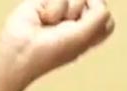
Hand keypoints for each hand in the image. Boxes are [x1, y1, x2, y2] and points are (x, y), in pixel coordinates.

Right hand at [0, 0, 114, 82]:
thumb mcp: (85, 36)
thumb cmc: (53, 50)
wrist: (23, 49)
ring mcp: (62, 8)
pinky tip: (44, 17)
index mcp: (89, 31)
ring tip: (52, 24)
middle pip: (92, 1)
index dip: (97, 16)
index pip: (104, 15)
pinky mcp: (46, 0)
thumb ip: (100, 14)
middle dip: (80, 13)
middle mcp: (76, 18)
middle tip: (67, 27)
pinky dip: (54, 7)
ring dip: (64, 12)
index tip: (83, 29)